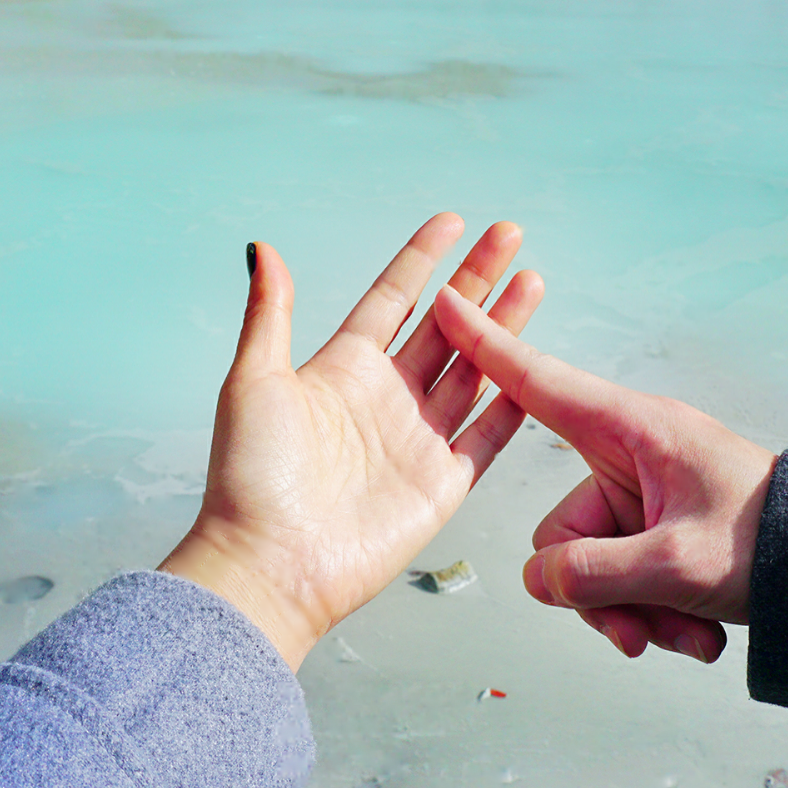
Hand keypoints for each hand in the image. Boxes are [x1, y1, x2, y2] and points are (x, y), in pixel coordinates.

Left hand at [161, 214, 543, 669]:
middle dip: (478, 280)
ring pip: (475, 370)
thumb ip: (271, 314)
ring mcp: (417, 440)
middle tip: (510, 236)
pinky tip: (537, 365)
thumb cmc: (250, 479)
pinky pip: (488, 434)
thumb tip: (261, 247)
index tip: (452, 222)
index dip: (421, 260)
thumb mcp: (253, 382)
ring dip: (504, 327)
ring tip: (533, 281)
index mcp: (342, 370)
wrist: (272, 565)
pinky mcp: (442, 484)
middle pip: (445, 326)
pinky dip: (515, 400)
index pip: (392, 300)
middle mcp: (385, 399)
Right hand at [433, 286, 775, 663]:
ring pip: (593, 566)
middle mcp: (630, 456)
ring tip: (688, 636)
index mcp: (632, 429)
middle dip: (597, 593)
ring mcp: (644, 495)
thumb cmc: (771, 542)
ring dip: (634, 611)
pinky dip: (654, 612)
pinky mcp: (660, 528)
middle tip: (640, 634)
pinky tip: (699, 633)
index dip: (488, 348)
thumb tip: (538, 580)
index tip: (446, 302)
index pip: (540, 383)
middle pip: (563, 530)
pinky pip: (624, 577)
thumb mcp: (676, 565)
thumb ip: (592, 575)